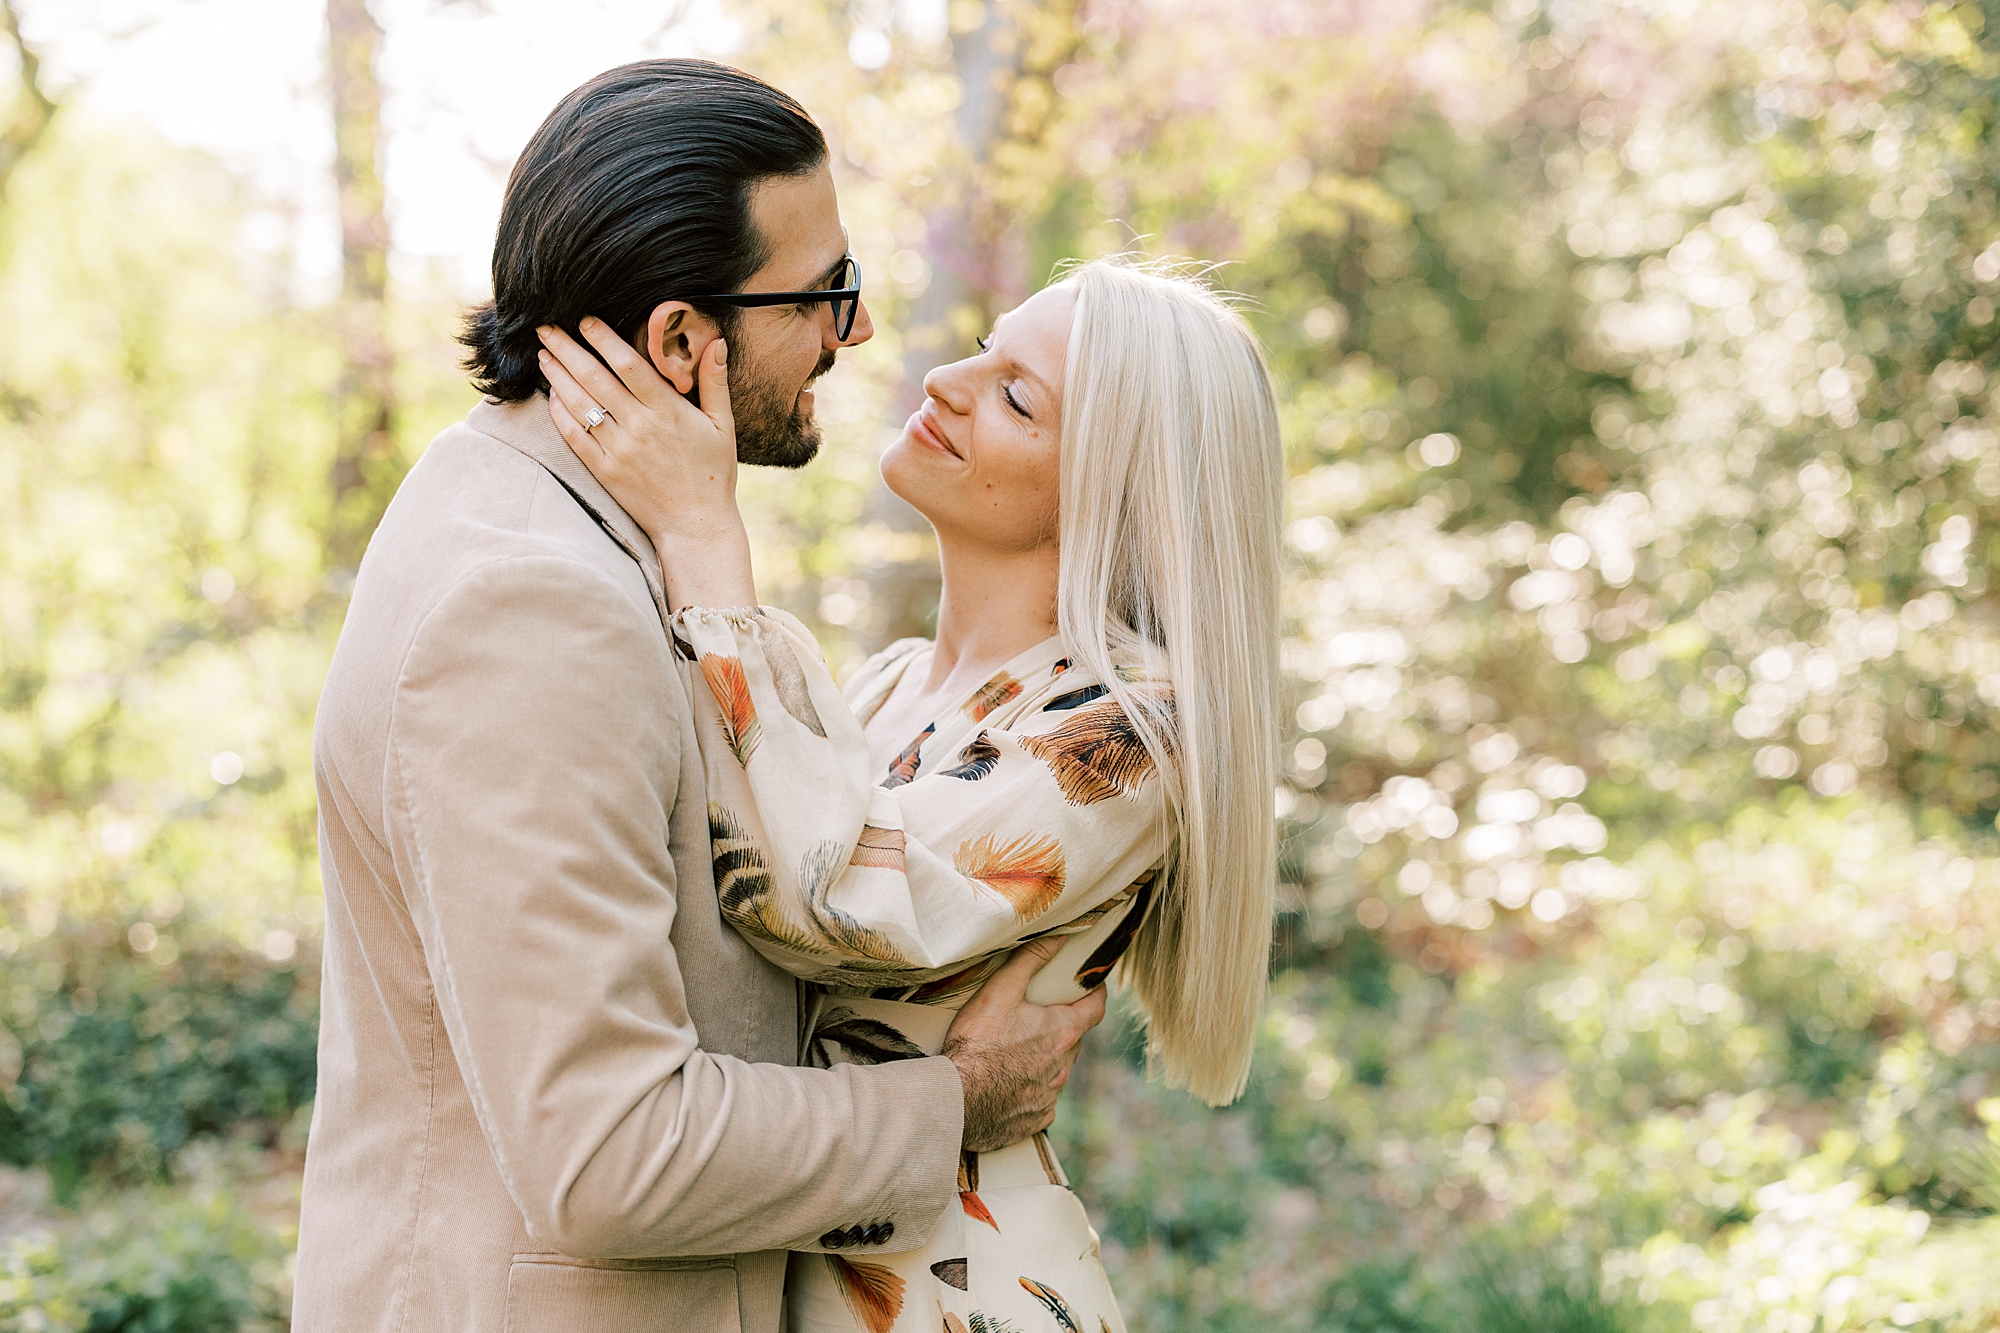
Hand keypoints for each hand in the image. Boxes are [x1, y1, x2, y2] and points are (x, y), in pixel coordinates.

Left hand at [537, 319, 755, 607]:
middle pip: (594, 378)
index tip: (585, 320)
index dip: (603, 338)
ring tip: (544, 355)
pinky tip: (552, 395)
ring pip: (578, 404)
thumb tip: (717, 342)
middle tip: (546, 328)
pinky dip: (559, 413)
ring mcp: (617, 450)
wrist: (695, 525)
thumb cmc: (713, 473)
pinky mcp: (604, 471)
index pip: (628, 363)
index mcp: (667, 410)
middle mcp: (639, 427)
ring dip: (557, 376)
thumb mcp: (724, 426)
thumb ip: (715, 382)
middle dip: (567, 349)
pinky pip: (573, 436)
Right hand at [942, 936, 1107, 1152]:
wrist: (956, 1098)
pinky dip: (1030, 1091)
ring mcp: (1051, 1095)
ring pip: (1057, 1072)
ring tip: (1015, 1054)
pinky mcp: (1035, 1119)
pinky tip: (1007, 1086)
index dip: (1095, 994)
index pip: (1096, 1008)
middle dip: (1062, 1028)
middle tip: (1039, 1018)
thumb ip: (1032, 959)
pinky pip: (1041, 1102)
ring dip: (1044, 1061)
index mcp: (1063, 1032)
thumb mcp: (1002, 990)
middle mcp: (1064, 1066)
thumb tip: (1062, 935)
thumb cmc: (977, 1042)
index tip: (1091, 987)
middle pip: (1074, 1040)